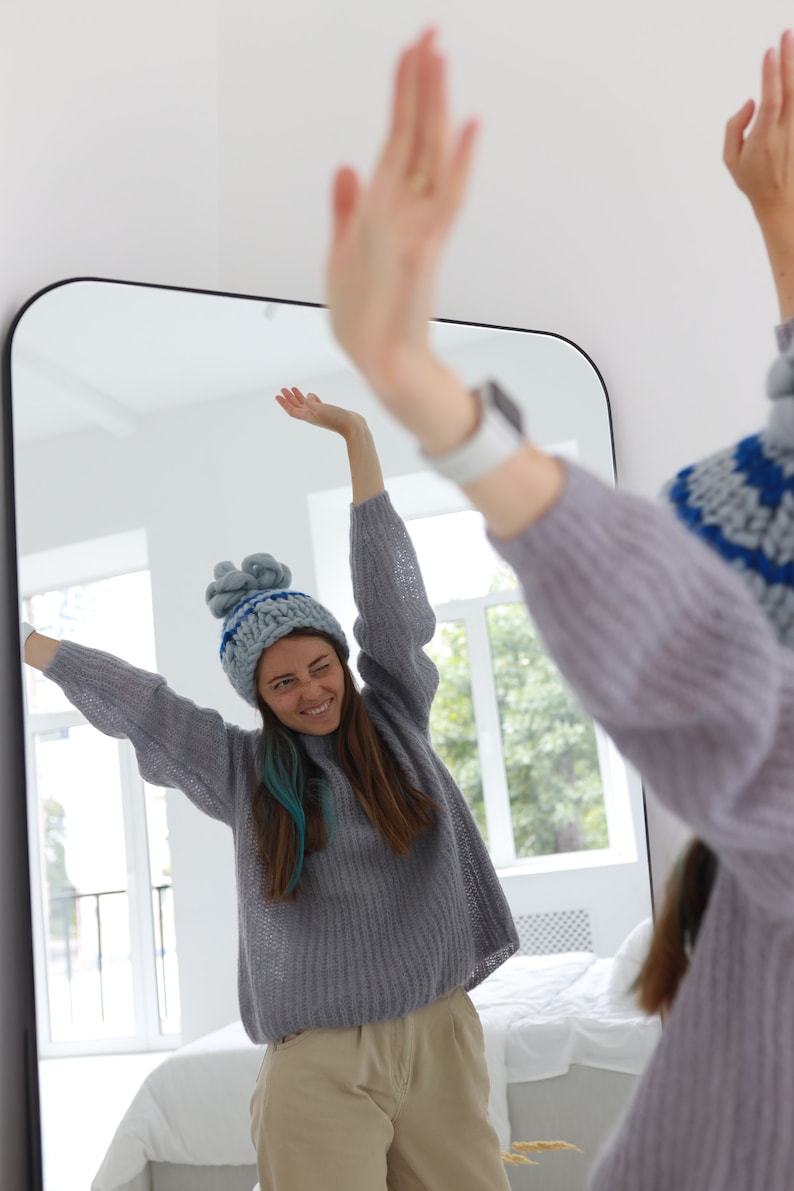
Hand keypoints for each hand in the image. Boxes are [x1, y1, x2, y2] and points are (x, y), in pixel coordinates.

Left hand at [275, 386, 364, 437]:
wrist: (354, 427)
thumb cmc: (337, 419)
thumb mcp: (320, 409)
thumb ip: (311, 402)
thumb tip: (308, 396)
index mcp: (309, 417)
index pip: (292, 410)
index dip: (284, 403)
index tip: (277, 395)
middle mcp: (313, 416)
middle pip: (297, 407)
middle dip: (290, 398)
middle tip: (283, 389)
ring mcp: (322, 414)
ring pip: (306, 404)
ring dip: (299, 397)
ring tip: (293, 388)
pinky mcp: (330, 411)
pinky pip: (317, 404)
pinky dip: (312, 398)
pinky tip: (311, 395)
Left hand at [326, 29, 477, 409]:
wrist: (380, 363)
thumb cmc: (365, 318)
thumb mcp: (340, 254)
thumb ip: (345, 209)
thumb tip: (345, 167)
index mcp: (383, 208)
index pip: (397, 136)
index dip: (403, 92)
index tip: (410, 49)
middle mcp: (405, 210)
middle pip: (417, 133)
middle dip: (422, 82)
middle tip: (431, 32)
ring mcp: (417, 227)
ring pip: (433, 154)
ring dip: (438, 107)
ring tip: (442, 59)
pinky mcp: (423, 250)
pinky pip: (446, 201)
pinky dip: (458, 165)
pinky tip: (467, 130)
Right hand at [724, 30, 793, 225]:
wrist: (780, 200)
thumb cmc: (752, 180)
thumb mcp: (731, 160)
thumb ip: (735, 128)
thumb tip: (749, 103)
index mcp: (764, 138)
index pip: (771, 100)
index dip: (771, 75)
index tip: (769, 52)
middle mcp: (783, 130)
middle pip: (788, 89)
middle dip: (787, 60)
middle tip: (786, 34)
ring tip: (791, 43)